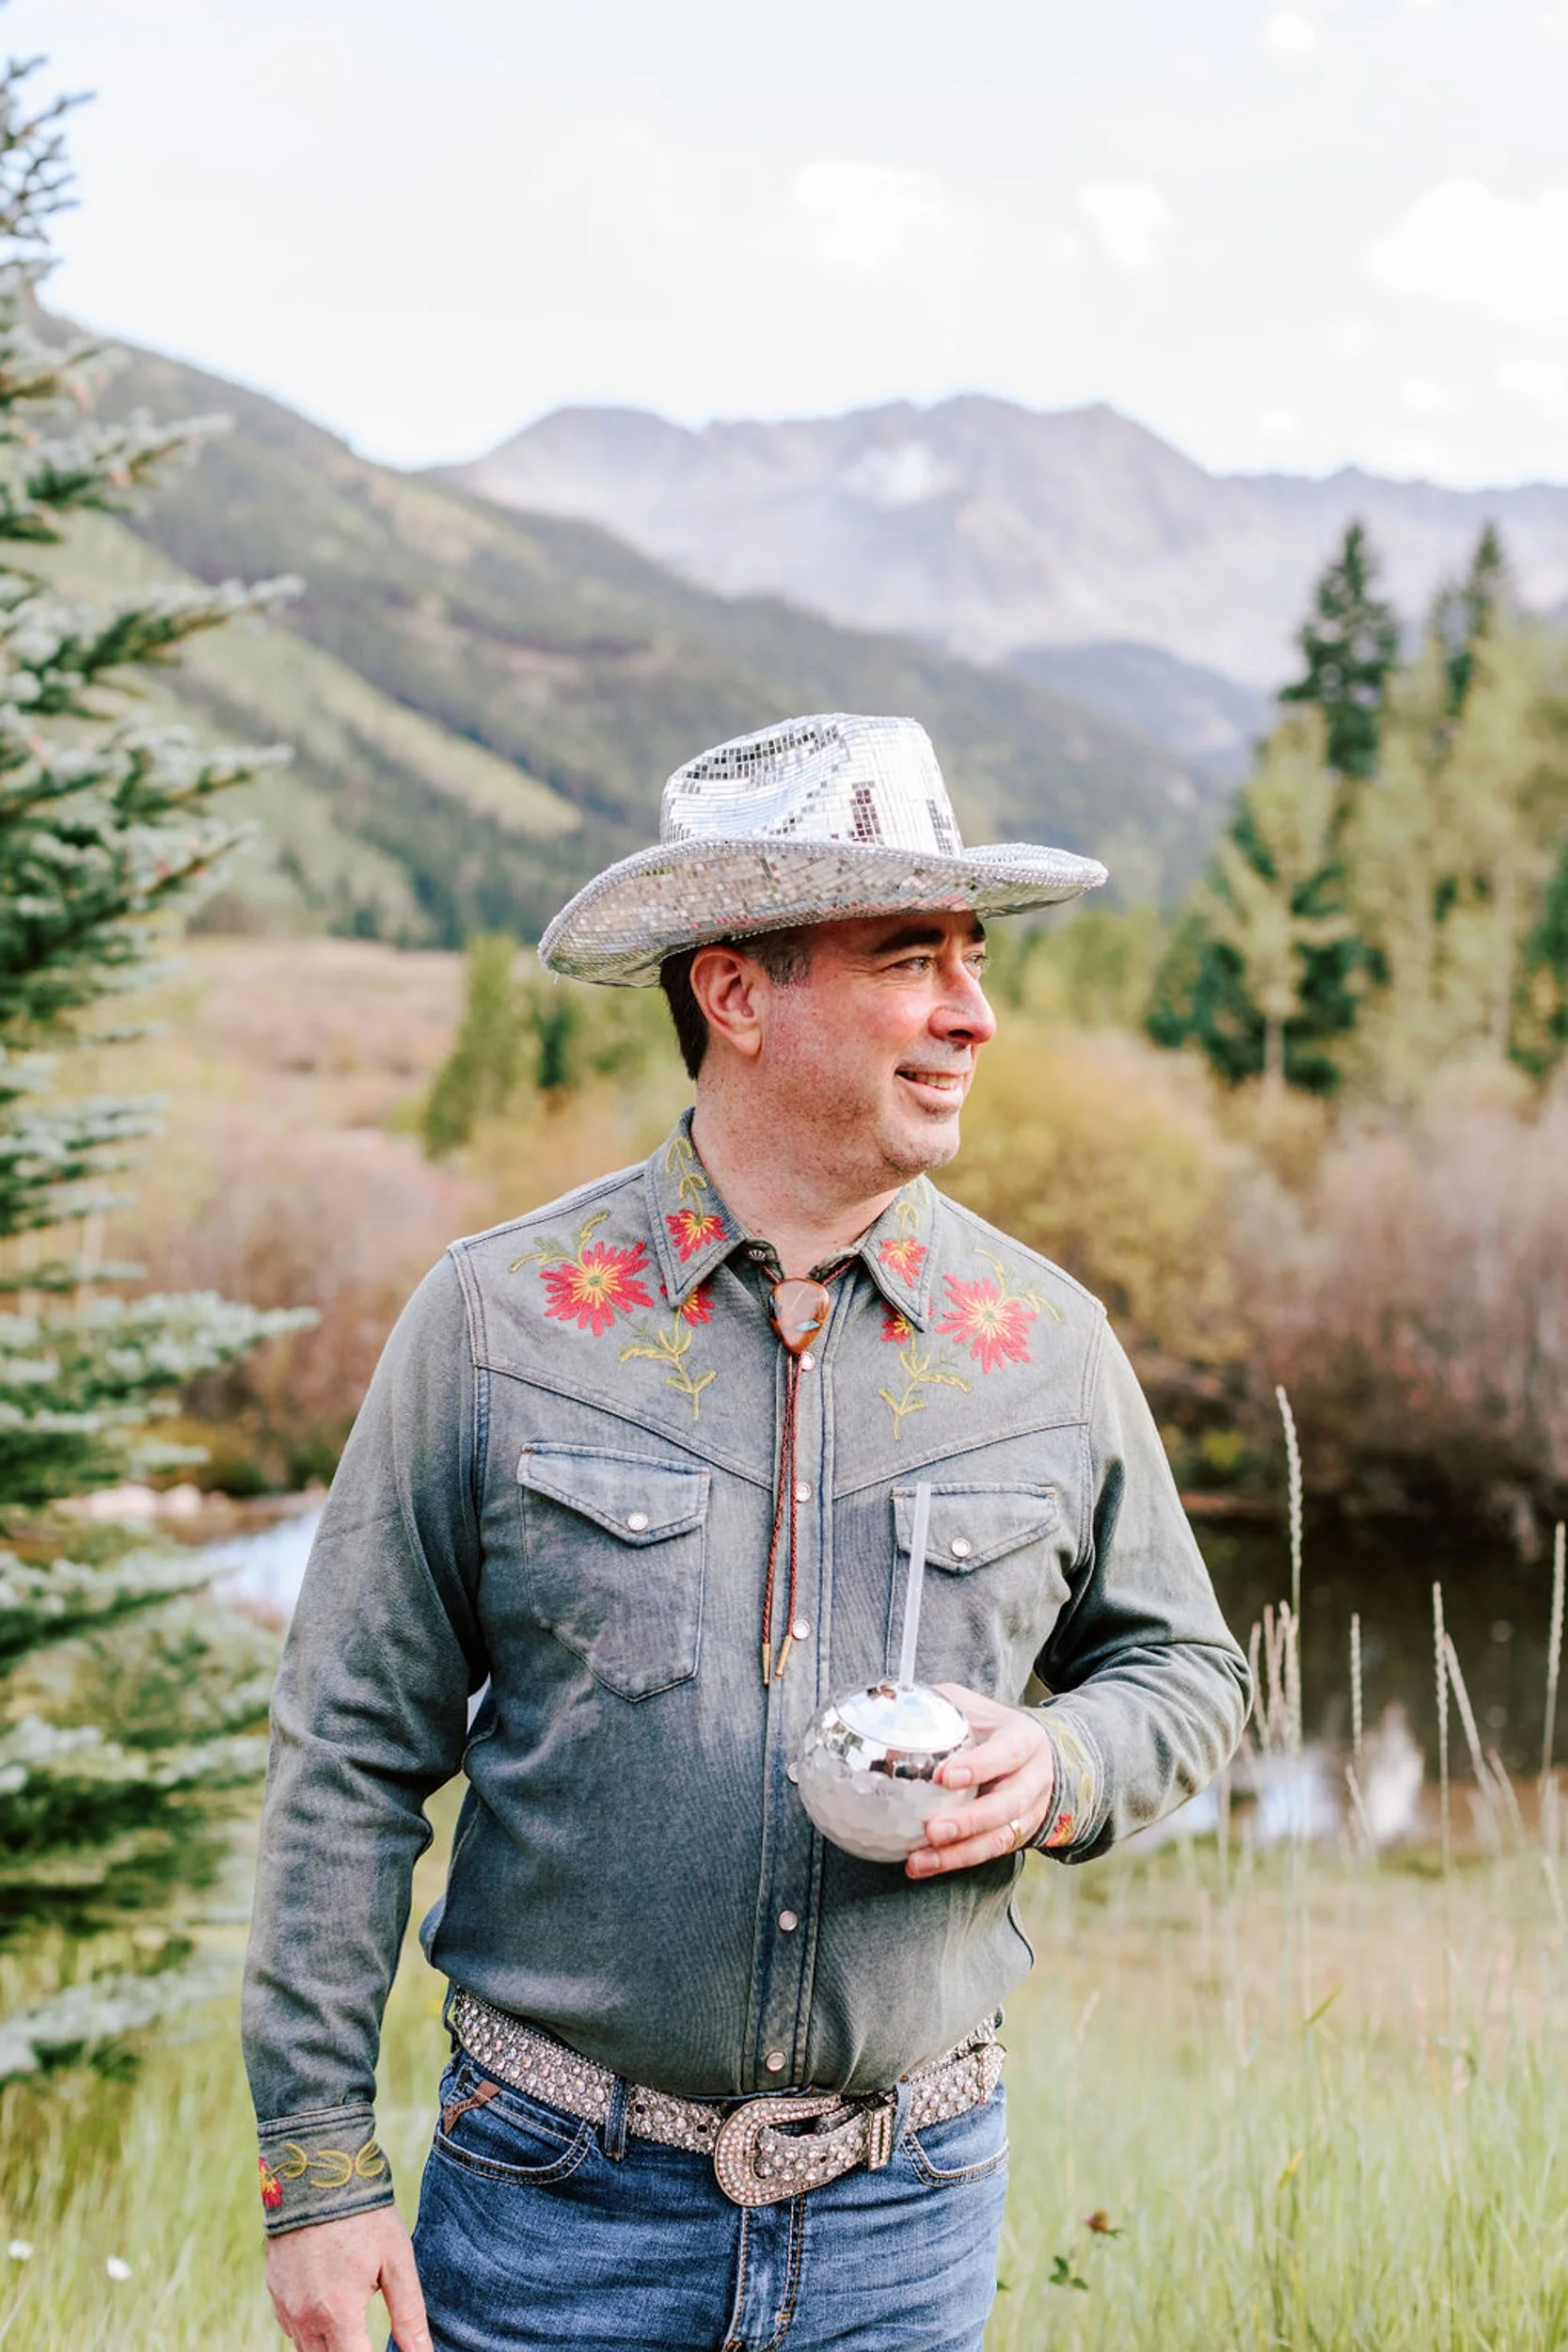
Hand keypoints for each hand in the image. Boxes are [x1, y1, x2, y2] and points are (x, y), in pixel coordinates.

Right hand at [265, 2206, 430, 2351]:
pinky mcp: (274, 2291)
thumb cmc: (363, 2214)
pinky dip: (311, 2328)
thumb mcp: (397, 2259)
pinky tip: (329, 2307)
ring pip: (307, 2349)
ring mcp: (284, 2305)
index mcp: (338, 2312)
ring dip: (331, 2345)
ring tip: (354, 2326)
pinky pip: (292, 2327)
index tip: (385, 2348)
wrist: (316, 2171)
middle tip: (368, 2335)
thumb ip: (409, 2314)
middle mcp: (305, 2317)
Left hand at [905, 1685, 1054, 1878]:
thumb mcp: (973, 1707)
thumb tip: (887, 1701)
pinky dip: (955, 1861)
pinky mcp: (1016, 1837)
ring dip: (959, 1854)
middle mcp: (1033, 1779)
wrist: (1038, 1756)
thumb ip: (939, 1704)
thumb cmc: (992, 1727)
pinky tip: (922, 1865)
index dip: (980, 1767)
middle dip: (970, 1822)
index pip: (1007, 1753)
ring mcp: (1029, 1813)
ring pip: (999, 1839)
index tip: (944, 1777)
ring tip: (919, 1861)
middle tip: (932, 1830)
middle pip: (1008, 1806)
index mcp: (1024, 1740)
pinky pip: (987, 1854)